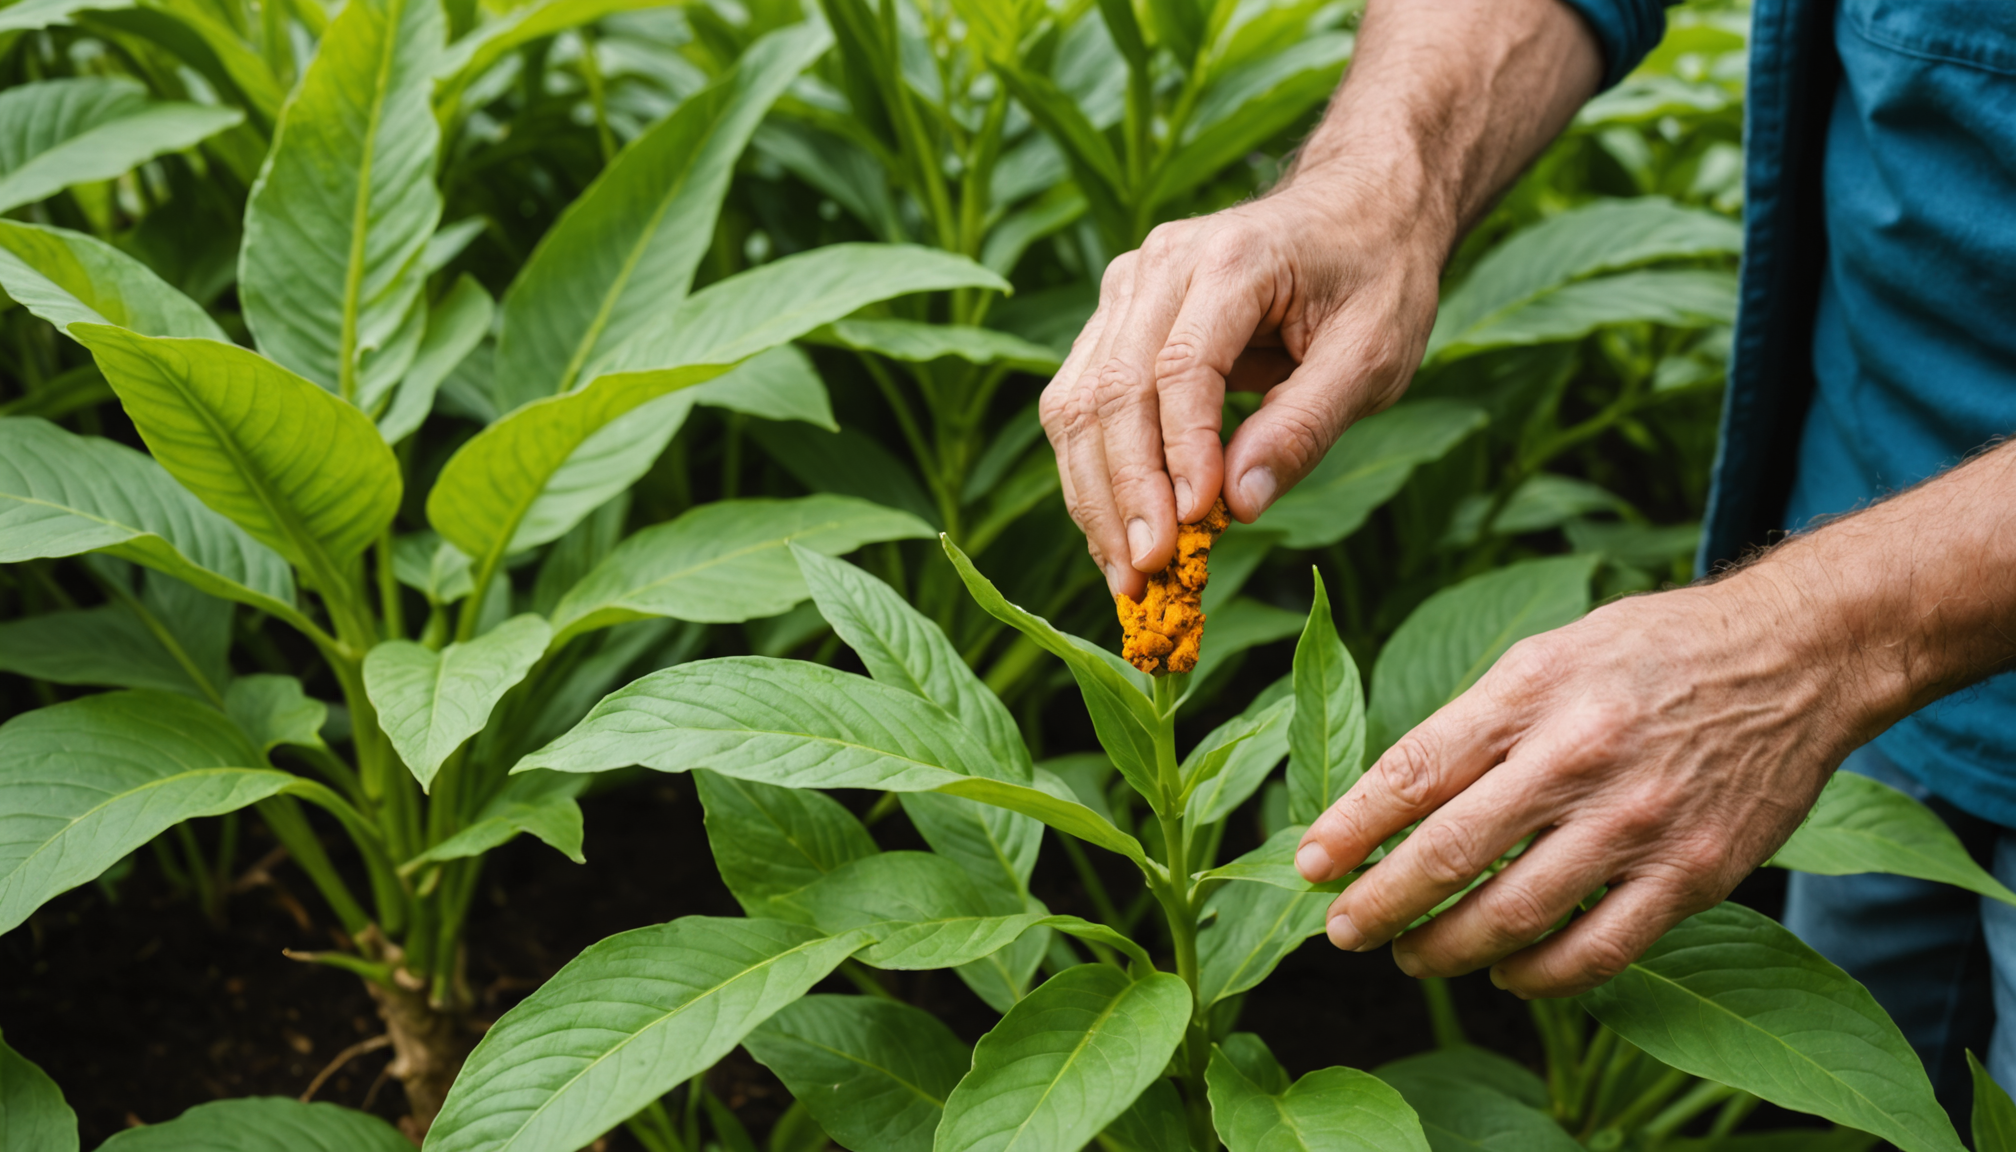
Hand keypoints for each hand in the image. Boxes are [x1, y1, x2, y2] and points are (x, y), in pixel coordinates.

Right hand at [1039, 175, 1447, 598]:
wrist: (1360, 206)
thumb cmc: (1376, 277)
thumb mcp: (1374, 355)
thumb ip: (1305, 426)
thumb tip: (1238, 508)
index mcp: (1233, 259)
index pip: (1180, 366)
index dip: (1181, 455)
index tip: (1191, 532)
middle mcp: (1161, 263)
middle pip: (1111, 390)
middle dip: (1124, 494)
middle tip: (1146, 578)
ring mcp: (1126, 287)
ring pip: (1076, 403)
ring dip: (1093, 496)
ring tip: (1125, 576)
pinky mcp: (1114, 317)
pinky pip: (1079, 403)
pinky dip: (1092, 475)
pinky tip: (1117, 533)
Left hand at [1292, 573, 1892, 997]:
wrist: (1797, 655)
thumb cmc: (1652, 651)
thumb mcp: (1549, 652)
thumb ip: (1477, 720)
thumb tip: (1394, 797)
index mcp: (1531, 692)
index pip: (1414, 772)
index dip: (1350, 828)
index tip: (1308, 865)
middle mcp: (1578, 757)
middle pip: (1449, 852)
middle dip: (1381, 903)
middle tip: (1342, 931)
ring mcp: (1637, 821)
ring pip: (1514, 914)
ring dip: (1448, 949)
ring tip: (1414, 956)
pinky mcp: (1693, 873)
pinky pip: (1598, 951)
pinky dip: (1540, 977)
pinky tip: (1508, 975)